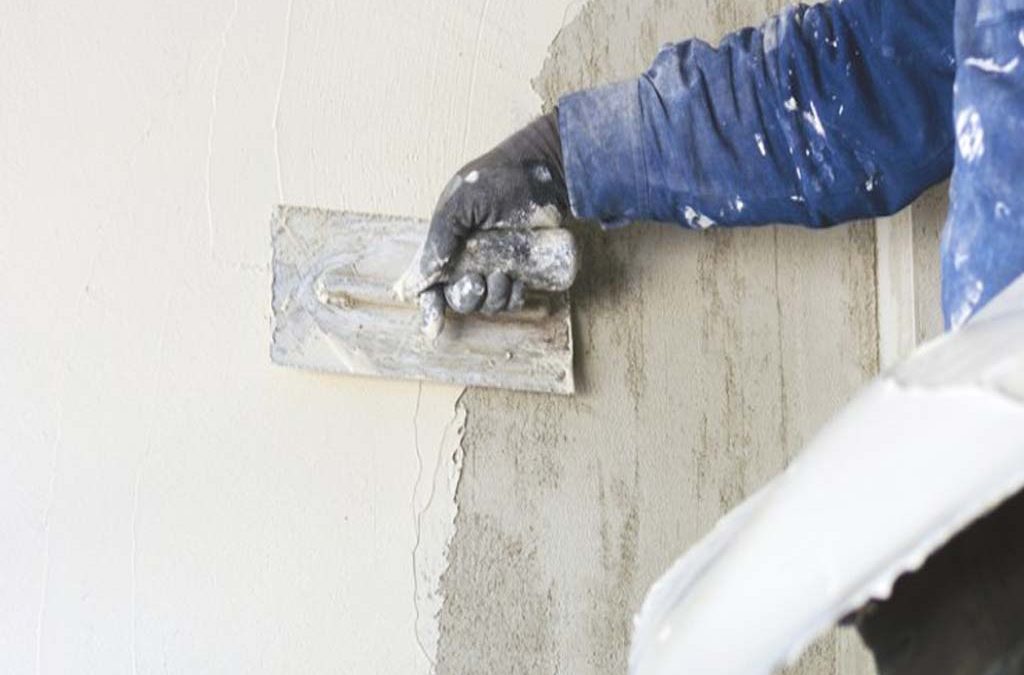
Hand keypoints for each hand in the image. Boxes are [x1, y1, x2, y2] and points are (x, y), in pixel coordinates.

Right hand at [398, 112, 569, 337]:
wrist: (544, 170)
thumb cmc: (497, 179)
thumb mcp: (460, 204)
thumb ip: (439, 238)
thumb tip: (423, 279)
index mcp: (447, 242)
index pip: (431, 282)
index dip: (430, 307)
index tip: (434, 327)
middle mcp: (468, 257)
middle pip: (458, 297)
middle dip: (466, 297)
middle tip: (477, 282)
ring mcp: (495, 264)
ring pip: (486, 301)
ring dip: (492, 297)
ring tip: (503, 276)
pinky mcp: (521, 268)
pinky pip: (511, 297)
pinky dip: (511, 297)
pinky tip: (517, 284)